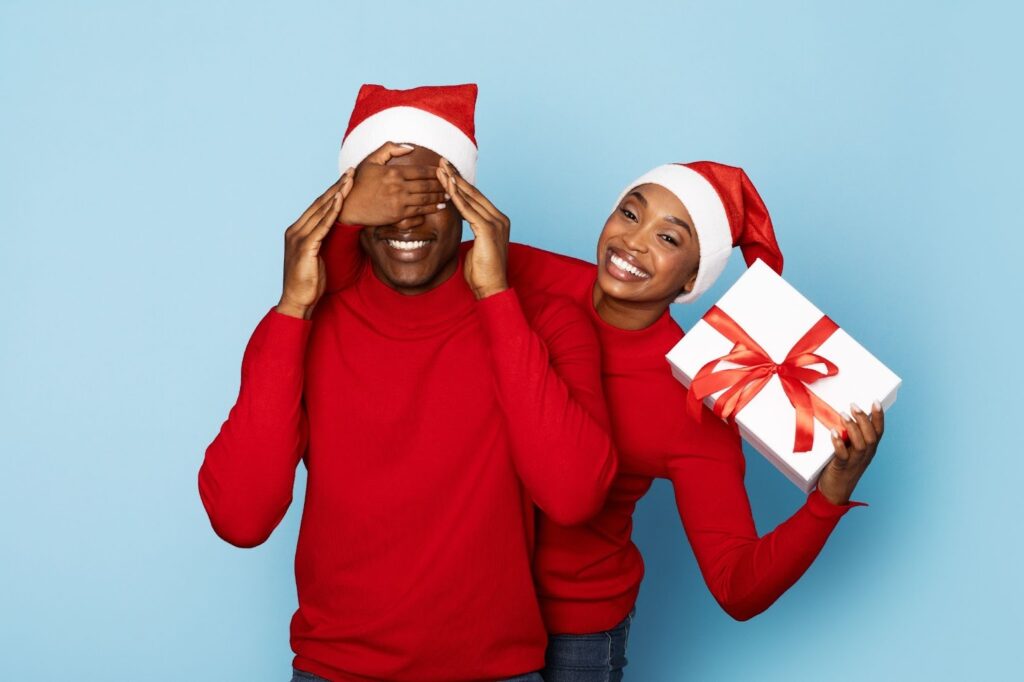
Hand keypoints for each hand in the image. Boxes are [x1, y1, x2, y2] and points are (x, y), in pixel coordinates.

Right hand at [277, 170, 354, 318]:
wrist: (297, 300)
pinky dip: (332, 213)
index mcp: (297, 231)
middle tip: (351, 172)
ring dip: (337, 194)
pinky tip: (341, 201)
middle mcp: (295, 231)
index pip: (317, 207)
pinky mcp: (305, 248)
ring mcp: (298, 238)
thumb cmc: (309, 282)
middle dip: (336, 187)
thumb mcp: (316, 256)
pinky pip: (322, 227)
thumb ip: (321, 241)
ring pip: (321, 211)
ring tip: (350, 180)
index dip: (332, 192)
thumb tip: (333, 233)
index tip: (346, 180)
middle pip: (319, 203)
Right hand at [339, 142, 448, 226]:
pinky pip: (419, 212)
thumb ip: (389, 149)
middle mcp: (398, 187)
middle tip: (451, 184)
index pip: (421, 170)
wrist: (349, 206)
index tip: (444, 170)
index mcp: (394, 172)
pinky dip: (430, 210)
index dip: (435, 171)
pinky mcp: (398, 216)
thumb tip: (410, 147)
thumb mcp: (371, 160)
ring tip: (448, 195)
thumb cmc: (359, 182)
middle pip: (426, 185)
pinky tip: (438, 207)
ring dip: (439, 197)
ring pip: (425, 199)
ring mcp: (399, 202)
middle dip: (441, 185)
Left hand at [437, 158, 509, 298]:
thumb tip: (463, 222)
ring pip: (471, 198)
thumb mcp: (477, 246)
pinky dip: (457, 198)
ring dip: (454, 182)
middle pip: (474, 193)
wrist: (492, 287)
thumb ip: (473, 230)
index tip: (447, 173)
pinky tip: (447, 187)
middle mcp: (499, 218)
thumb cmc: (482, 272)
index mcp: (498, 221)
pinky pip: (469, 210)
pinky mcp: (488, 230)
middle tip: (442, 162)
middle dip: (456, 177)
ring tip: (441, 169)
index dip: (461, 184)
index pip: (476, 198)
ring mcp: (496, 223)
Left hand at [816, 401, 885, 504]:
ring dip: (852, 428)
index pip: (879, 431)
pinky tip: (834, 433)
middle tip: (853, 405)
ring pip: (860, 444)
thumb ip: (849, 436)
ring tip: (843, 414)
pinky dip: (839, 443)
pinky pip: (843, 455)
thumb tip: (844, 416)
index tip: (875, 401)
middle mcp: (865, 455)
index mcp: (869, 450)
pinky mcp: (842, 468)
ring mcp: (855, 462)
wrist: (834, 493)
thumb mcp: (849, 450)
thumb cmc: (840, 467)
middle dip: (864, 419)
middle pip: (871, 436)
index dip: (878, 417)